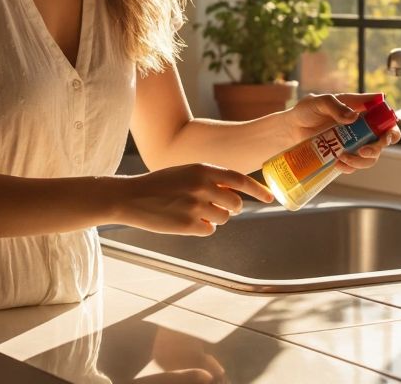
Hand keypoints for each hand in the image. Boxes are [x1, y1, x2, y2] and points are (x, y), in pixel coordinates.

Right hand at [119, 163, 272, 235]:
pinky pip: (209, 230)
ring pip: (223, 219)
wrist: (130, 197)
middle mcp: (203, 186)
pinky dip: (201, 228)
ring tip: (192, 211)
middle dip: (230, 208)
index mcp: (203, 169)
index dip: (258, 190)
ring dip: (213, 218)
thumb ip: (210, 179)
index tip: (270, 198)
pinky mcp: (188, 225)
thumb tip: (234, 193)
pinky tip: (184, 220)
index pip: (240, 179)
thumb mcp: (186, 172)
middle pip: (235, 204)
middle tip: (214, 206)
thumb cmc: (159, 184)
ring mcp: (196, 206)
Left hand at [284, 92, 400, 174]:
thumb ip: (335, 106)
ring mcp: (354, 144)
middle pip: (384, 141)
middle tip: (363, 151)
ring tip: (342, 158)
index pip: (386, 118)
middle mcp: (362, 128)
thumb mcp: (319, 102)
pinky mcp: (345, 156)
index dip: (391, 128)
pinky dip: (350, 168)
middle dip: (377, 148)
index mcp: (361, 110)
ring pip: (371, 157)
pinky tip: (338, 164)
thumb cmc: (306, 111)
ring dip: (361, 161)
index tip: (385, 135)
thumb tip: (353, 117)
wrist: (291, 130)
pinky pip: (355, 166)